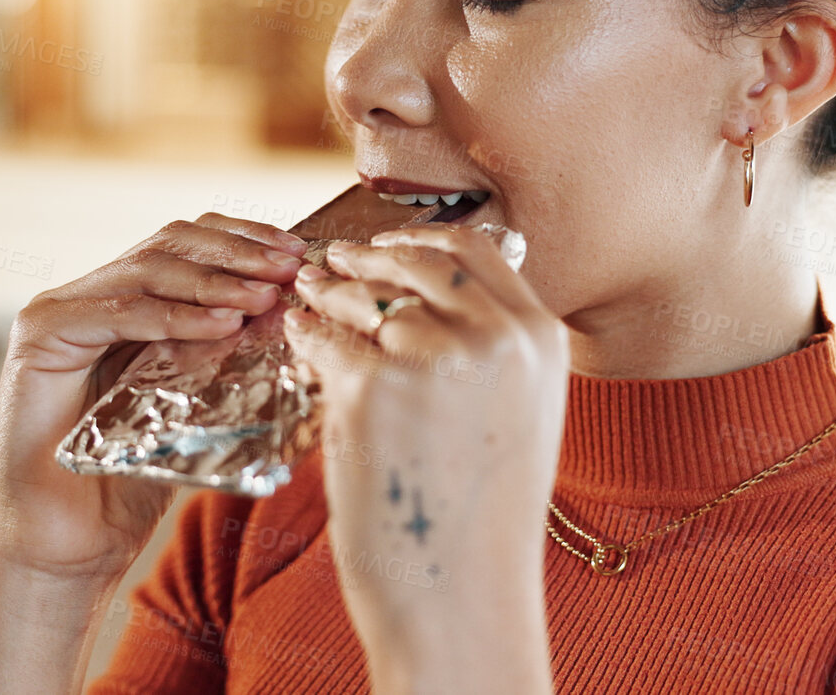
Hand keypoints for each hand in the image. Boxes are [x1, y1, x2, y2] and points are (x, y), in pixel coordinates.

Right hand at [0, 213, 310, 578]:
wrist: (70, 544)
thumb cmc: (132, 483)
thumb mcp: (197, 404)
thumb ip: (227, 352)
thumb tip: (291, 309)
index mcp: (127, 301)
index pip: (191, 242)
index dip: (246, 239)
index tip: (299, 254)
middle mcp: (89, 295)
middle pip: (171, 241)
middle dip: (238, 249)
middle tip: (290, 264)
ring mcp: (59, 310)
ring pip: (148, 268)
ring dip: (215, 279)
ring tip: (266, 294)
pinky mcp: (40, 336)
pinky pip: (119, 312)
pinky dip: (175, 316)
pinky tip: (222, 324)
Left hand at [283, 223, 567, 690]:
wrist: (460, 592)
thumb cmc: (482, 516)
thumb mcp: (519, 414)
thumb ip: (494, 349)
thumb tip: (436, 295)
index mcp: (538, 338)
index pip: (474, 251)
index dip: (422, 243)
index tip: (390, 247)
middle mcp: (493, 337)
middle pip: (416, 263)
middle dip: (369, 258)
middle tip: (334, 261)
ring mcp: (433, 357)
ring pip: (365, 298)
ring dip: (330, 291)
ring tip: (308, 294)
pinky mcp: (372, 385)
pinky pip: (326, 341)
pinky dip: (307, 334)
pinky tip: (297, 335)